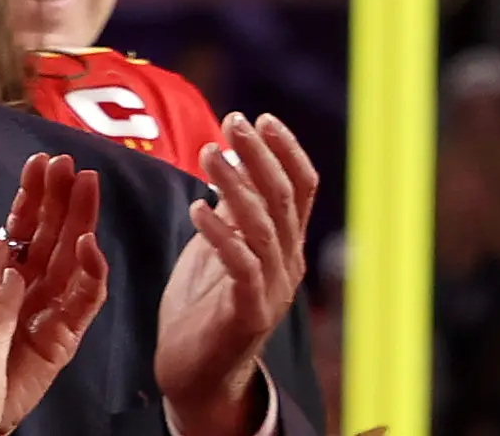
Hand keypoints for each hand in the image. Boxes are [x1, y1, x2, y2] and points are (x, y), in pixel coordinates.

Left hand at [0, 154, 107, 429]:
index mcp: (6, 274)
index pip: (25, 225)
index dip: (33, 194)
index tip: (39, 162)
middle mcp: (33, 285)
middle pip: (55, 232)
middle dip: (63, 196)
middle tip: (67, 164)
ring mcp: (51, 308)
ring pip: (74, 254)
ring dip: (82, 218)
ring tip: (87, 185)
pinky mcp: (64, 335)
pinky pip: (84, 300)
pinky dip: (90, 271)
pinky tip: (86, 246)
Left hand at [155, 115, 316, 435]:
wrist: (197, 380)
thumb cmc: (204, 312)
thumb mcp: (219, 252)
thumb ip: (232, 214)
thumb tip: (231, 162)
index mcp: (288, 246)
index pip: (302, 187)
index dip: (286, 150)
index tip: (261, 118)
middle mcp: (290, 263)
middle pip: (285, 198)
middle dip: (260, 155)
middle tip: (234, 121)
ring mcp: (274, 289)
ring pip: (264, 225)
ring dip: (236, 184)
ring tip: (210, 153)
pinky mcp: (249, 313)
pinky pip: (241, 265)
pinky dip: (220, 233)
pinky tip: (197, 207)